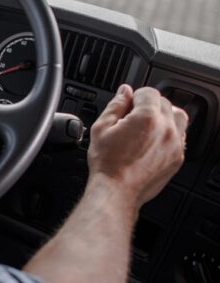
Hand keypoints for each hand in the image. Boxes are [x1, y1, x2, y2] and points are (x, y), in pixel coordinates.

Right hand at [87, 85, 188, 209]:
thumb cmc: (107, 163)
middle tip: (131, 119)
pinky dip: (169, 134)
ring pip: (178, 117)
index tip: (126, 107)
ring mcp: (175, 144)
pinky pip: (180, 136)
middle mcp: (166, 128)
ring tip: (146, 127)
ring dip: (163, 117)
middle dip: (148, 106)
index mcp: (147, 117)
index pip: (148, 92)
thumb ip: (115, 105)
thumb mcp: (101, 128)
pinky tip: (152, 141)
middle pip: (164, 102)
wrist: (117, 190)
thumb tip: (124, 91)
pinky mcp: (178, 157)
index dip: (134, 97)